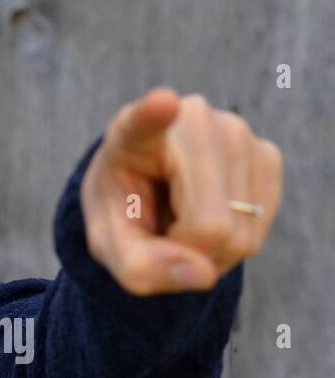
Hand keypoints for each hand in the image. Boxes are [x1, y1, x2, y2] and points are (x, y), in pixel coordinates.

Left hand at [80, 87, 282, 294]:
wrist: (148, 193)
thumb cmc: (124, 212)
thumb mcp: (110, 246)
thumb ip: (138, 266)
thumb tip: (202, 274)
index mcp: (131, 135)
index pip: (144, 122)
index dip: (154, 115)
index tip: (163, 102)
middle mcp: (190, 123)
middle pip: (208, 224)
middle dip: (187, 251)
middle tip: (164, 233)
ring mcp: (236, 133)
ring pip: (241, 231)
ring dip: (212, 249)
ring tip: (183, 221)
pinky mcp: (266, 152)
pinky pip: (262, 225)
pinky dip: (237, 239)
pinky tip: (213, 215)